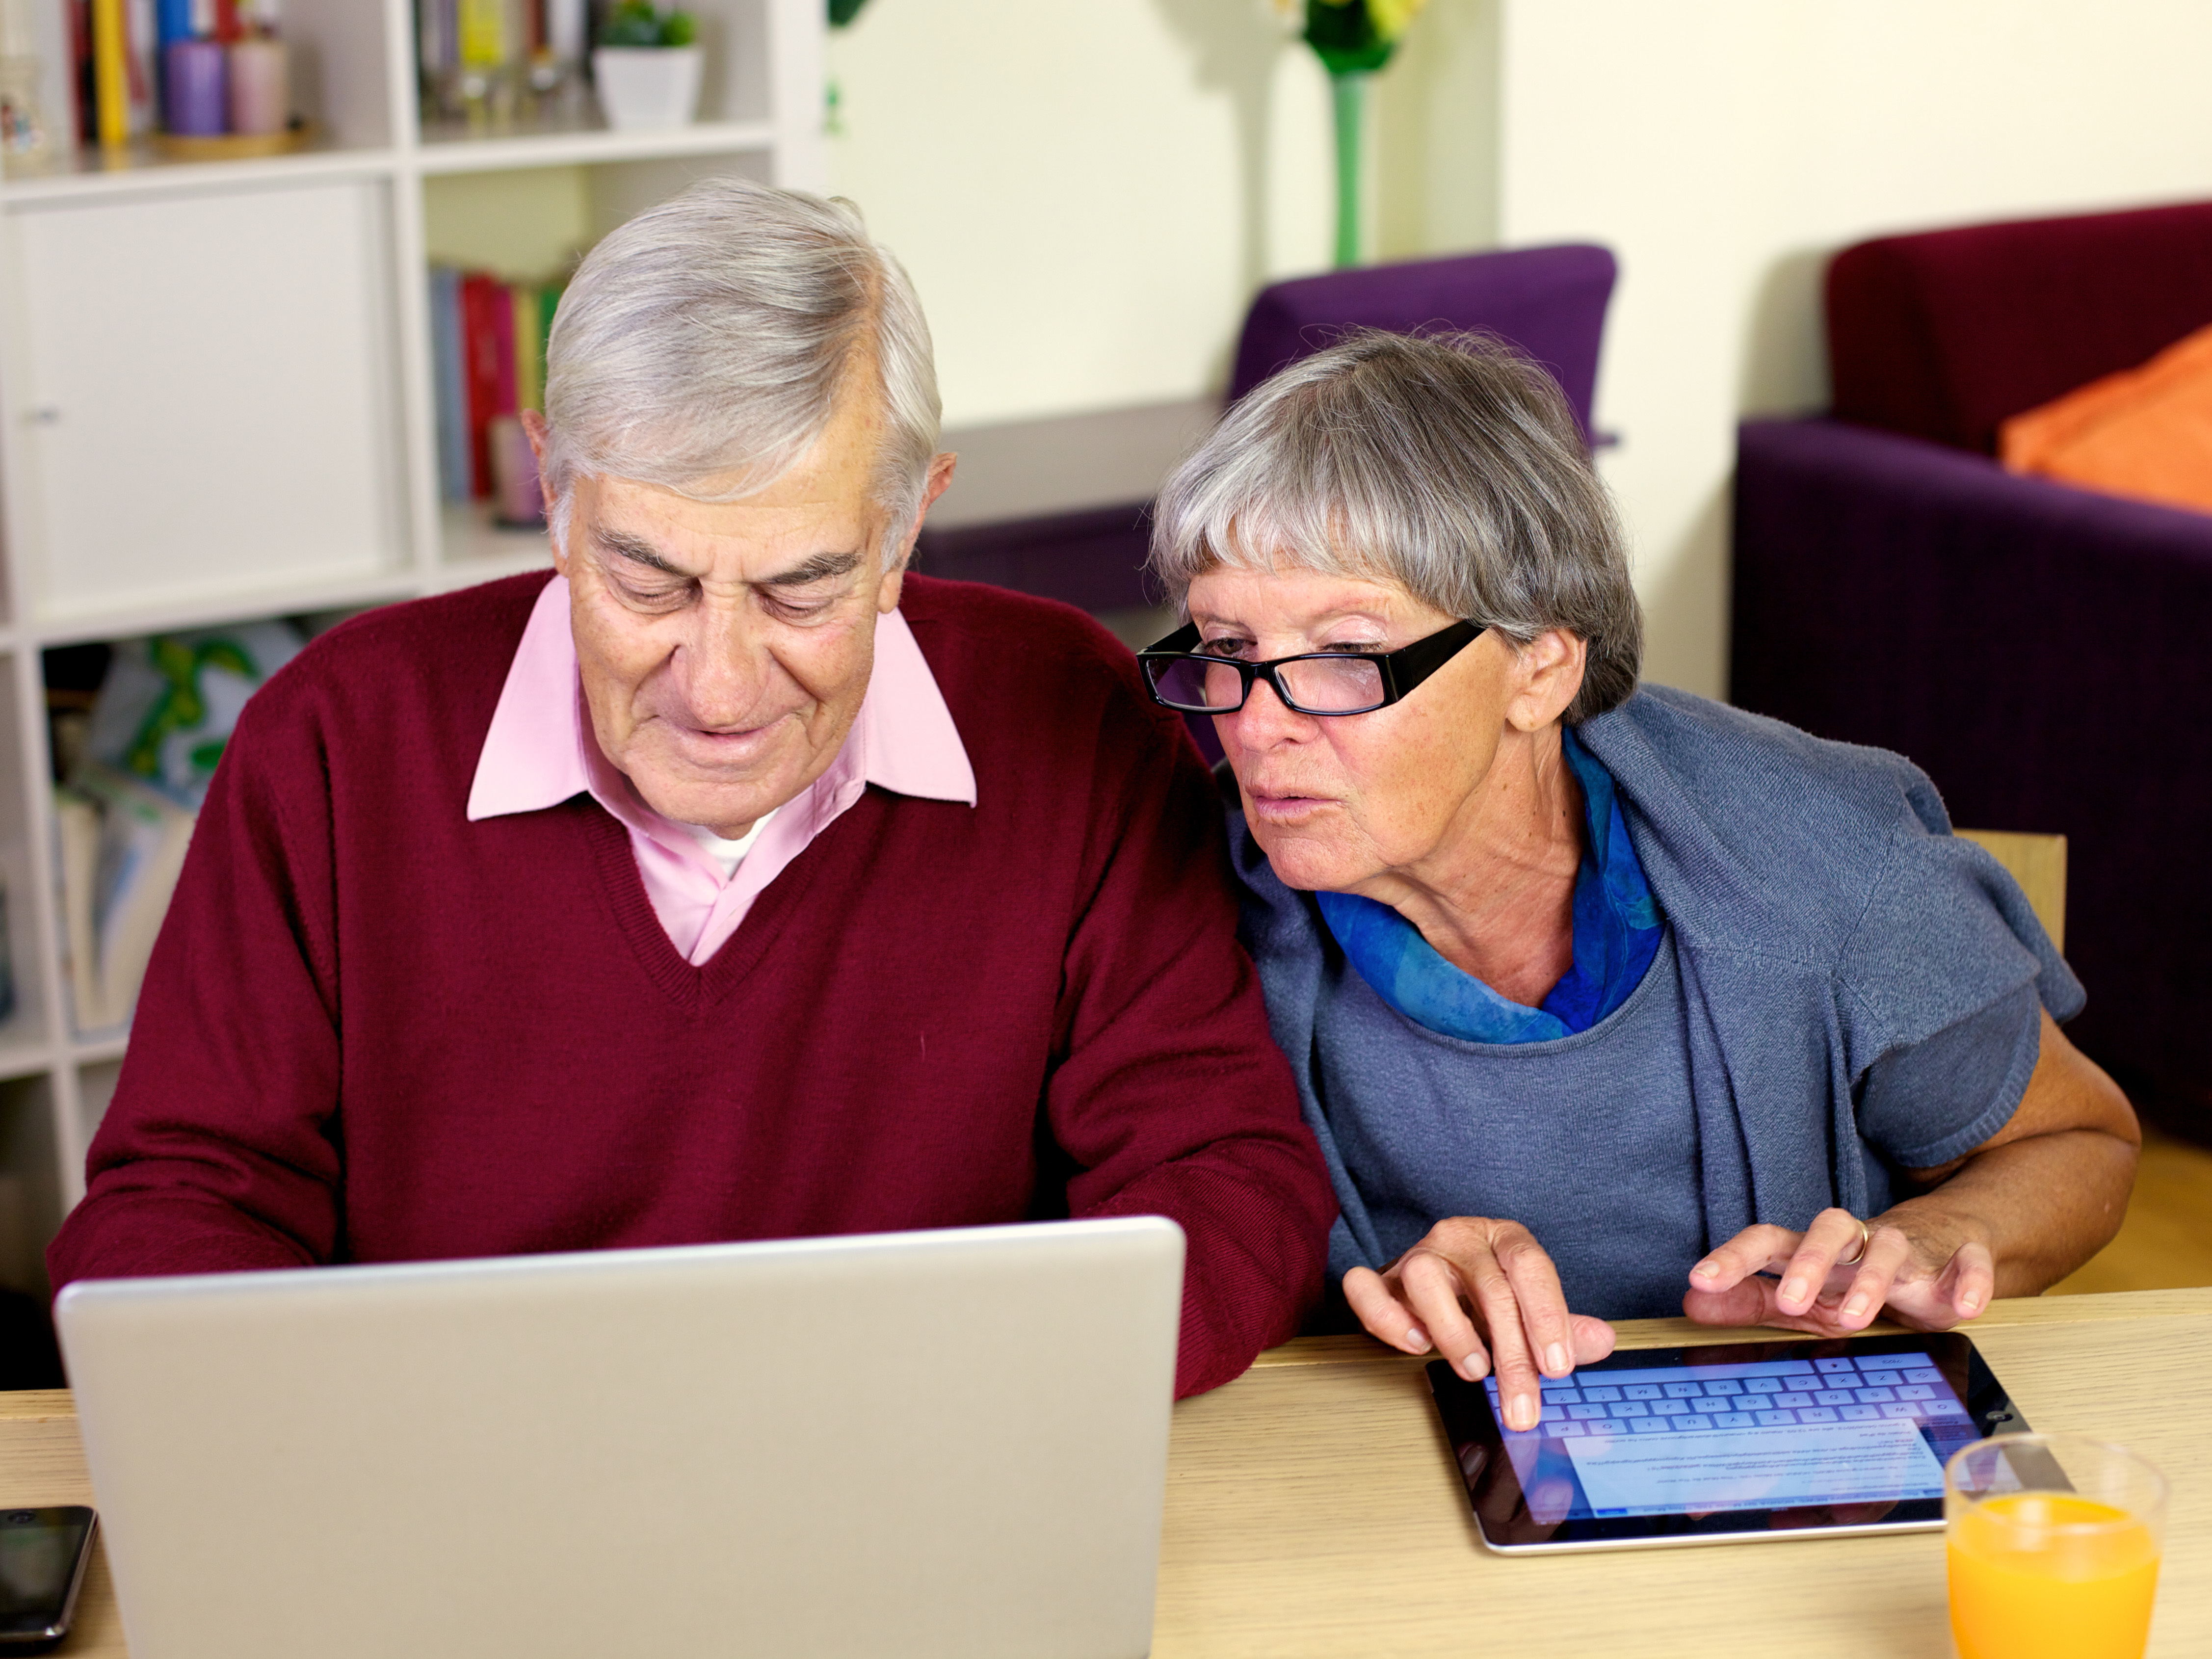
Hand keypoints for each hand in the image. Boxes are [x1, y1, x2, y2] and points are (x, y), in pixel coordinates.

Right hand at [1343, 1216, 1615, 1431]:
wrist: (1441, 1277)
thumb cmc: (1489, 1295)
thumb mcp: (1531, 1309)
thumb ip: (1565, 1328)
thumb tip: (1602, 1341)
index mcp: (1504, 1239)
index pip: (1529, 1265)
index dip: (1547, 1316)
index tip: (1558, 1367)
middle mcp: (1460, 1240)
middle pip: (1489, 1287)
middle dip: (1511, 1355)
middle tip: (1522, 1406)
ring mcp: (1417, 1256)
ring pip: (1425, 1277)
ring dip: (1453, 1331)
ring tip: (1474, 1370)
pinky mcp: (1381, 1279)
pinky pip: (1366, 1288)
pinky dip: (1387, 1319)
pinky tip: (1416, 1345)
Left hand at [1684, 1206, 1994, 1334]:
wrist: (1938, 1247)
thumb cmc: (1857, 1275)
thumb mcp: (1803, 1294)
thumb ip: (1751, 1300)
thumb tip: (1693, 1302)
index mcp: (1813, 1249)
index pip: (1768, 1241)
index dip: (1733, 1258)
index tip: (1700, 1279)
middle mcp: (1858, 1242)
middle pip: (1829, 1230)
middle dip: (1808, 1263)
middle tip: (1791, 1301)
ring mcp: (1910, 1248)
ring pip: (1891, 1246)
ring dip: (1873, 1279)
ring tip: (1855, 1317)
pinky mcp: (1960, 1260)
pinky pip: (1968, 1263)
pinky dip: (1970, 1282)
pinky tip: (1965, 1307)